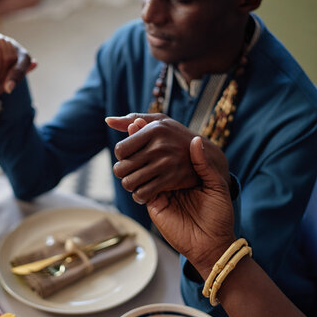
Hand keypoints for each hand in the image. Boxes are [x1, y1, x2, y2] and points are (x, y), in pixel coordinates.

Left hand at [106, 113, 221, 204]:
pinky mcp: (172, 179)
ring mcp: (166, 163)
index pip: (120, 150)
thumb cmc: (176, 136)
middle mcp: (159, 145)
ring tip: (136, 182)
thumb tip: (108, 120)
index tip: (129, 157)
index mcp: (154, 130)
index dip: (121, 156)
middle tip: (130, 172)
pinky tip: (144, 191)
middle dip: (123, 173)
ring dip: (130, 186)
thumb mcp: (158, 122)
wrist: (208, 154)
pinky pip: (143, 193)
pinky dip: (140, 196)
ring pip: (129, 183)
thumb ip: (131, 120)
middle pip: (121, 168)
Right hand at [146, 136, 236, 274]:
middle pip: (146, 155)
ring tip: (134, 151)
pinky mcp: (152, 204)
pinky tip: (142, 178)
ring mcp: (158, 189)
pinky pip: (139, 190)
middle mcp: (167, 177)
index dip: (153, 137)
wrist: (212, 243)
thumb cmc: (219, 214)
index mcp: (184, 170)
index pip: (164, 149)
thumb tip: (196, 140)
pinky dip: (139, 184)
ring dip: (134, 161)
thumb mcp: (217, 186)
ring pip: (137, 171)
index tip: (144, 122)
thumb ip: (205, 165)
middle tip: (136, 129)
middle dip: (137, 143)